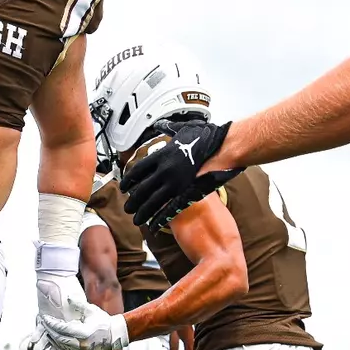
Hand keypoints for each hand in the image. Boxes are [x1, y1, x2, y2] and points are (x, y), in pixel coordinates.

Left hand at [37, 307, 129, 349]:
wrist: (114, 335)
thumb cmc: (103, 321)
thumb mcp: (91, 310)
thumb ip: (79, 304)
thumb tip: (68, 298)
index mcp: (83, 333)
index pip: (61, 328)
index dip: (51, 323)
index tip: (44, 318)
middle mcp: (81, 345)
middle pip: (59, 339)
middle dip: (49, 331)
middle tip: (43, 324)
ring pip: (61, 348)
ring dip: (52, 340)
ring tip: (47, 332)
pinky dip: (59, 348)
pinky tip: (55, 342)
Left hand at [120, 120, 238, 230]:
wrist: (225, 148)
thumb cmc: (208, 138)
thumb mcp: (184, 128)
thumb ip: (169, 129)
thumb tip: (161, 124)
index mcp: (162, 155)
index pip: (137, 171)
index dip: (128, 181)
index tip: (124, 187)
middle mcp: (164, 170)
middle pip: (140, 189)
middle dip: (132, 201)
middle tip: (127, 207)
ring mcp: (175, 184)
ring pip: (151, 202)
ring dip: (141, 212)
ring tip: (136, 219)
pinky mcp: (186, 194)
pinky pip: (168, 209)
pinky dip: (159, 219)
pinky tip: (152, 225)